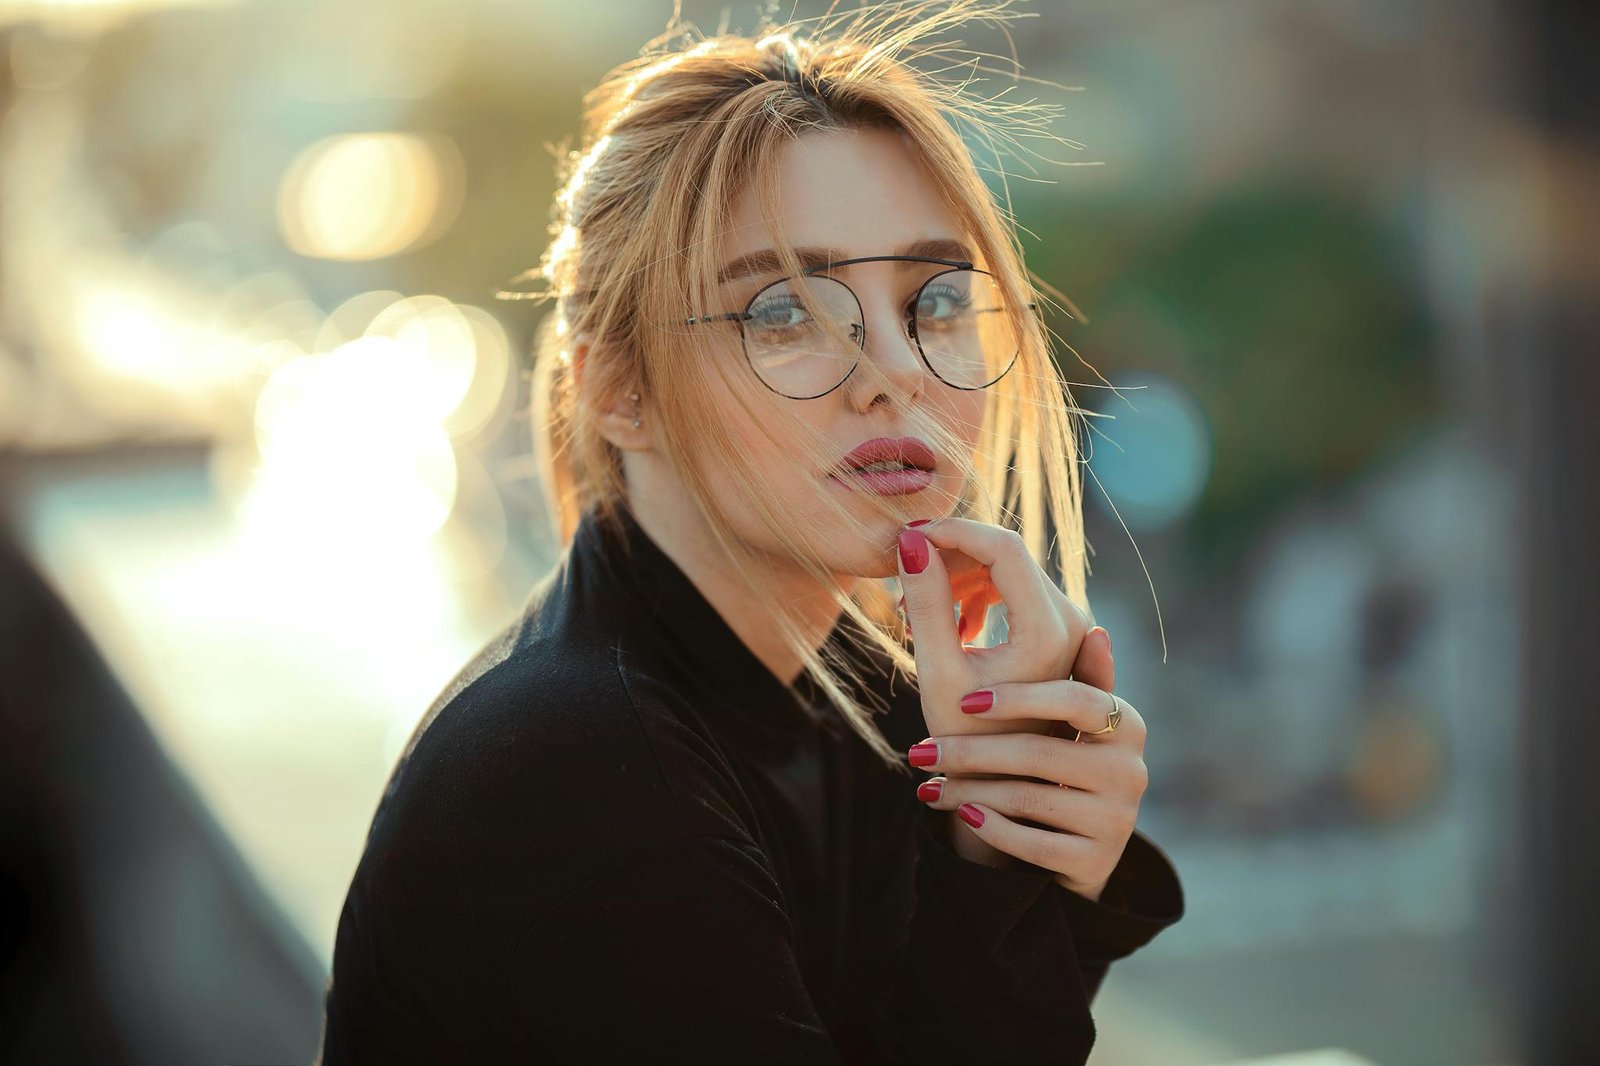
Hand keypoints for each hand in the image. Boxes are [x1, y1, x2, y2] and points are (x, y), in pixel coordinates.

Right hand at [896, 517, 1093, 741]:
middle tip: (902, 579)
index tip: (907, 535)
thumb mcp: (937, 670)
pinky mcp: (1058, 629)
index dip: (952, 532)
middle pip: (1005, 555)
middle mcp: (1069, 620)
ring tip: (915, 613)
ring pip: (1007, 569)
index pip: (1002, 548)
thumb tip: (909, 540)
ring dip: (958, 578)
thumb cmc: (967, 737)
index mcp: (1046, 631)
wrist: (1003, 780)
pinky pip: (1014, 589)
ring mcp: (1068, 624)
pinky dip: (976, 595)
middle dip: (949, 557)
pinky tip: (950, 626)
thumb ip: (926, 602)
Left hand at [911, 624, 1147, 901]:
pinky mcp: (1097, 861)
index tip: (965, 703)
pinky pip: (1032, 843)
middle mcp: (1131, 771)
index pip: (1075, 699)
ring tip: (926, 786)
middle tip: (919, 752)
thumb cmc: (1060, 765)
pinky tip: (963, 814)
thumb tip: (1096, 631)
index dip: (1019, 698)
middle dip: (969, 753)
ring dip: (967, 792)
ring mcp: (1118, 819)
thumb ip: (1076, 677)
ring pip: (1028, 798)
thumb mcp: (1068, 722)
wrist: (1076, 848)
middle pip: (1038, 752)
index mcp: (1126, 724)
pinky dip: (991, 828)